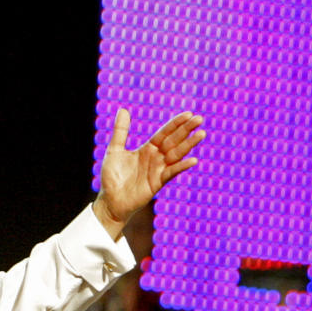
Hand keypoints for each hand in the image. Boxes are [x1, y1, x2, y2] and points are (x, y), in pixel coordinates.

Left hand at [93, 109, 204, 237]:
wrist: (109, 201)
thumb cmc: (111, 177)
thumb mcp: (114, 150)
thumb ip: (121, 131)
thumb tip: (123, 109)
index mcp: (147, 149)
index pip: (165, 133)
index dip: (175, 124)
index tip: (188, 114)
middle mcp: (155, 158)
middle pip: (174, 141)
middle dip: (186, 130)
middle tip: (199, 119)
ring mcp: (158, 170)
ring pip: (176, 154)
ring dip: (189, 144)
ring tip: (201, 134)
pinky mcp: (157, 183)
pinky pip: (171, 172)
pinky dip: (181, 166)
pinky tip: (192, 160)